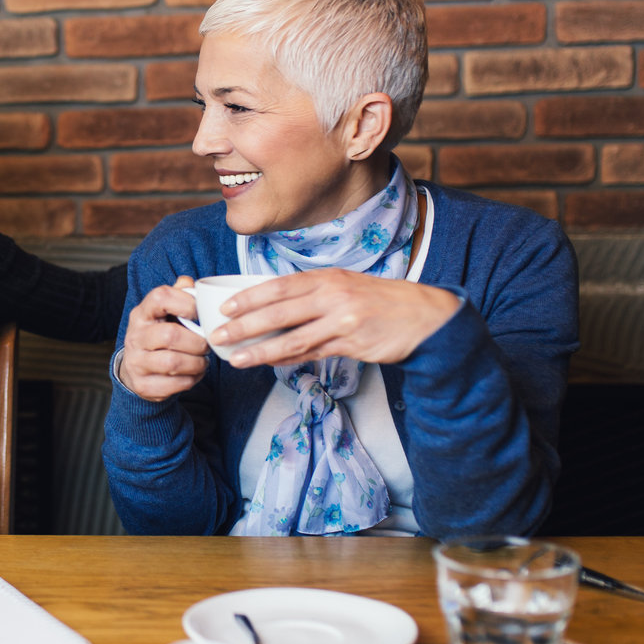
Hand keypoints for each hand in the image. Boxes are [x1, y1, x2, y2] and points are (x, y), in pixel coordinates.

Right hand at [118, 276, 209, 402]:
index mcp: (142, 313)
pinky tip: (194, 374)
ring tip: (203, 361)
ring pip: (173, 363)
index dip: (186, 303)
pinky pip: (173, 384)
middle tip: (207, 345)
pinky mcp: (143, 384)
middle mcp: (136, 336)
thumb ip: (178, 296)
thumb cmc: (158, 336)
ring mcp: (137, 362)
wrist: (136, 370)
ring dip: (196, 363)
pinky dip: (191, 380)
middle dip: (197, 342)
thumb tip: (189, 282)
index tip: (200, 313)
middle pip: (170, 335)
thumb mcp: (164, 313)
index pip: (161, 297)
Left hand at [214, 268, 460, 368]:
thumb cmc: (378, 301)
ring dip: (261, 350)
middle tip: (219, 335)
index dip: (249, 297)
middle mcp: (332, 296)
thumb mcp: (344, 286)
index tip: (226, 307)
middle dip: (244, 325)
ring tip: (236, 359)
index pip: (279, 286)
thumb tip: (272, 308)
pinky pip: (313, 354)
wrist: (424, 317)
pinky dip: (289, 361)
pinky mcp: (352, 344)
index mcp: (326, 278)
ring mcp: (342, 321)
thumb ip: (311, 295)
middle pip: (279, 313)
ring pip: (292, 339)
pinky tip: (270, 365)